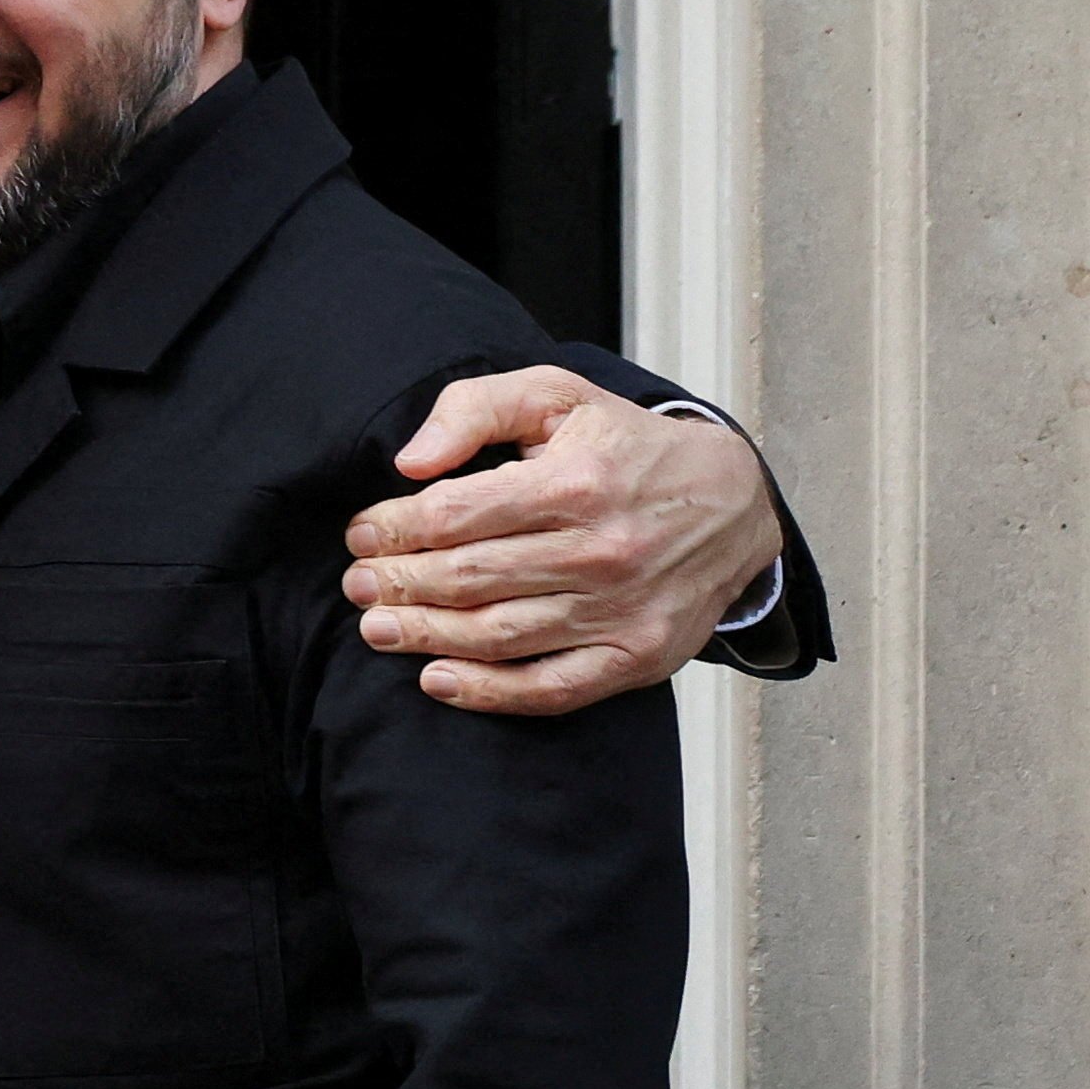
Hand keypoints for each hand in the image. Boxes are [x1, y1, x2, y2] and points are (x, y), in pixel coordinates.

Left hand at [341, 366, 783, 717]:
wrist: (733, 503)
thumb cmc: (627, 446)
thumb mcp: (557, 395)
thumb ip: (475, 408)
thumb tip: (410, 461)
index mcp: (576, 483)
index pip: (456, 514)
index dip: (393, 527)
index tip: (361, 532)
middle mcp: (600, 551)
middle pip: (468, 577)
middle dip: (397, 583)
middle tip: (356, 584)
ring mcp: (620, 610)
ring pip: (499, 635)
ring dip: (424, 636)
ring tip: (376, 627)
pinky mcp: (636, 656)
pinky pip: (551, 688)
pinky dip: (489, 693)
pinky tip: (438, 680)